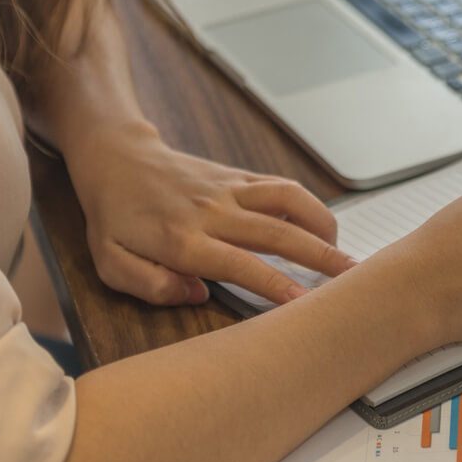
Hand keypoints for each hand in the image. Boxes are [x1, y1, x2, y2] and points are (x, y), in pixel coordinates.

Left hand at [65, 122, 354, 305]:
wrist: (118, 159)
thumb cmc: (114, 216)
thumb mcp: (110, 263)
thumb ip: (149, 284)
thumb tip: (196, 293)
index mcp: (182, 240)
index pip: (239, 265)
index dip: (274, 284)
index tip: (303, 303)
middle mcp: (213, 213)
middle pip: (278, 234)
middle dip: (319, 257)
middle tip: (351, 277)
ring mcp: (230, 190)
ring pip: (289, 202)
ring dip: (322, 226)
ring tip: (342, 252)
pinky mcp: (239, 178)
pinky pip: (282, 188)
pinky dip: (309, 207)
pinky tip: (322, 228)